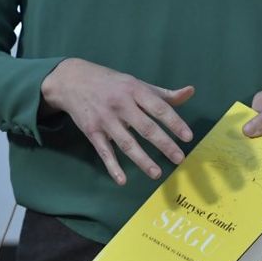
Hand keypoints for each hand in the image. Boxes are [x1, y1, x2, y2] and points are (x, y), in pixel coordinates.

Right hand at [40, 58, 193, 184]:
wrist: (71, 80)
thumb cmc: (112, 84)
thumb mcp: (137, 84)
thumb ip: (164, 94)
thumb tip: (190, 92)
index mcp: (135, 90)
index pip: (159, 108)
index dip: (174, 123)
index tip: (188, 137)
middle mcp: (121, 104)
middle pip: (145, 128)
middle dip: (164, 144)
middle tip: (179, 159)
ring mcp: (105, 119)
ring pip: (126, 143)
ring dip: (142, 160)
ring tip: (157, 173)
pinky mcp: (91, 131)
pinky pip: (104, 151)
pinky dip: (112, 166)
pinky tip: (122, 180)